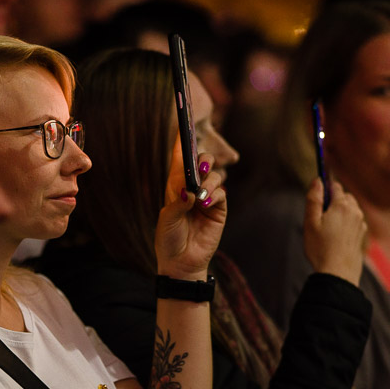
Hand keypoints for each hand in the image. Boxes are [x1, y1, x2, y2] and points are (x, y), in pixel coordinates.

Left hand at [154, 152, 226, 279]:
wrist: (180, 262)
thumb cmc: (169, 239)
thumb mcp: (168, 219)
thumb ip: (179, 202)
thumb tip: (191, 190)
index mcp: (175, 185)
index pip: (180, 159)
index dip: (182, 142)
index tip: (183, 126)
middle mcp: (192, 187)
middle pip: (201, 162)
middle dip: (202, 159)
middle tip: (199, 167)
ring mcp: (207, 197)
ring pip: (213, 176)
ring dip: (208, 182)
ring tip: (201, 197)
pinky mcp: (219, 209)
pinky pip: (222, 193)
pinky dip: (215, 195)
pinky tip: (206, 204)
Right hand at [302, 176, 366, 285]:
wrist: (338, 273)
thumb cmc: (321, 248)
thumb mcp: (310, 222)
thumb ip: (313, 199)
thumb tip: (317, 181)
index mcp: (341, 206)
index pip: (335, 186)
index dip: (325, 189)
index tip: (317, 198)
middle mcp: (354, 211)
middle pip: (344, 197)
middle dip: (333, 202)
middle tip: (320, 218)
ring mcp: (361, 223)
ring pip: (350, 209)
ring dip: (340, 213)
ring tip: (328, 230)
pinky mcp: (362, 234)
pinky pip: (354, 221)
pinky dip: (346, 224)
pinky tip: (337, 237)